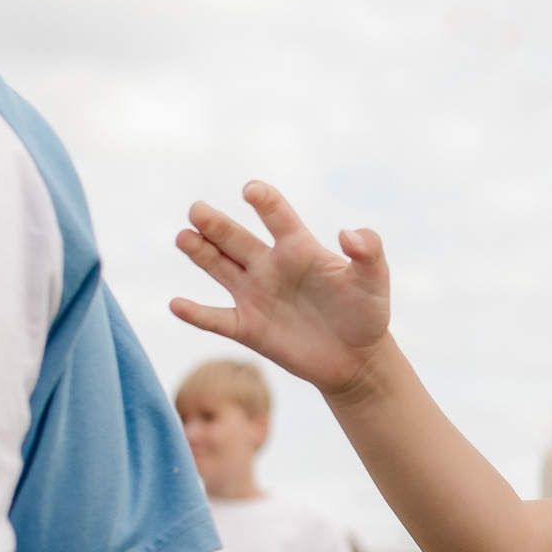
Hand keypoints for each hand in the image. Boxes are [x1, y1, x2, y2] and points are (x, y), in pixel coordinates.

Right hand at [169, 183, 391, 394]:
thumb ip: (369, 252)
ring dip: (199, 252)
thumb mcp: (375, 281)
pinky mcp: (248, 328)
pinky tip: (176, 304)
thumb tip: (348, 234)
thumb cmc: (367, 314)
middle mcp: (270, 266)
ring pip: (219, 268)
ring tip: (183, 236)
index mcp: (299, 248)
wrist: (356, 359)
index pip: (277, 216)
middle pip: (235, 238)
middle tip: (197, 210)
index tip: (252, 191)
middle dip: (215, 224)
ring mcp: (255, 296)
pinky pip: (216, 319)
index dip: (264, 201)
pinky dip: (196, 313)